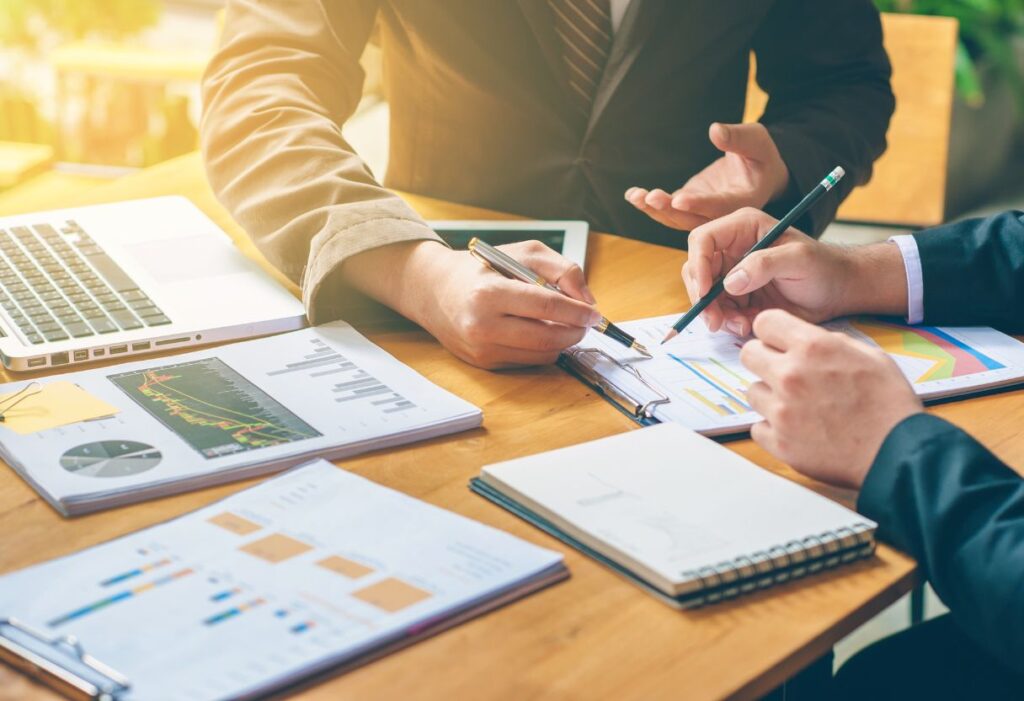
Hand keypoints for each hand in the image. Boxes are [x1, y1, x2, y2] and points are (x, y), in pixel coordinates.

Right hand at [344, 240, 599, 368]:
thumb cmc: (481, 269)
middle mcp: (482, 325)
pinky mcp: (484, 363)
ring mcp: (482, 349)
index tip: (595, 314)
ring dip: (561, 341)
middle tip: (585, 322)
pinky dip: (542, 348)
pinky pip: (528, 361)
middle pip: (547, 337)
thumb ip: (561, 269)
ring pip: (541, 354)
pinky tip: (540, 331)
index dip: (577, 312)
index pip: (546, 307)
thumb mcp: (522, 253)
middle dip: (575, 331)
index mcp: (489, 293)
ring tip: (564, 324)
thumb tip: (586, 300)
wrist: (435, 291)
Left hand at [625, 122, 789, 231]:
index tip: (679, 199)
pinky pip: (669, 209)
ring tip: (635, 196)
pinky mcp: (690, 205)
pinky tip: (633, 195)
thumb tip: (715, 131)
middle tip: (650, 196)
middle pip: (693, 219)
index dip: (699, 204)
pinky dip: (651, 204)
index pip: (719, 206)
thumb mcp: (756, 141)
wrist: (757, 171)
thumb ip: (738, 138)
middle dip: (669, 210)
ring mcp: (703, 212)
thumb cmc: (760, 154)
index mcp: (742, 201)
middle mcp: (721, 214)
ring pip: (677, 218)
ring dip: (655, 210)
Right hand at [682, 208, 908, 335]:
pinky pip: (719, 311)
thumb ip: (764, 264)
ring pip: (705, 295)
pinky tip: (746, 326)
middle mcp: (732, 249)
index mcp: (743, 228)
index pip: (703, 240)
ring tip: (740, 325)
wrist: (838, 291)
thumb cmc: (823, 266)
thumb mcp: (798, 260)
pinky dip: (727, 323)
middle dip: (702, 297)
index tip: (706, 292)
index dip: (698, 265)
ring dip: (715, 314)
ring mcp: (733, 274)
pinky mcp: (738, 297)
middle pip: (697, 270)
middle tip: (714, 321)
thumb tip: (730, 282)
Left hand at [741, 310, 922, 488]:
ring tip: (799, 406)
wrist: (898, 453)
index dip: (772, 332)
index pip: (764, 323)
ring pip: (752, 392)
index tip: (778, 342)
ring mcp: (781, 411)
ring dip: (770, 397)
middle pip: (748, 354)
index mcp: (813, 348)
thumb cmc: (890, 404)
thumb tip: (806, 339)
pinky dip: (773, 429)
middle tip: (785, 374)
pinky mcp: (779, 442)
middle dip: (765, 360)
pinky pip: (757, 427)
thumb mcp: (871, 355)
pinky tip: (798, 429)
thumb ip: (831, 342)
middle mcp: (791, 375)